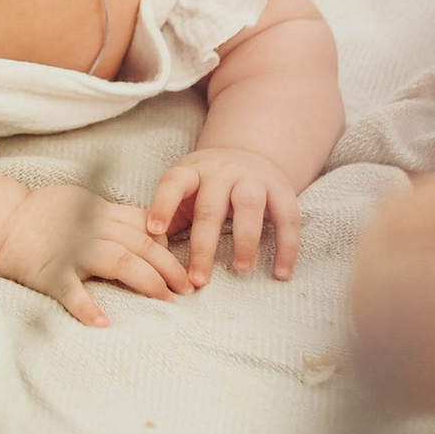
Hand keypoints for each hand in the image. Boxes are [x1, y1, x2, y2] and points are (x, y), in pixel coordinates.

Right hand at [0, 181, 193, 328]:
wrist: (2, 221)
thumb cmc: (43, 214)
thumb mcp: (83, 203)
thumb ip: (112, 216)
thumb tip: (147, 231)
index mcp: (99, 213)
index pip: (143, 226)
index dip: (167, 245)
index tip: (182, 264)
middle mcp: (91, 229)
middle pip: (140, 244)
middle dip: (168, 266)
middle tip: (186, 288)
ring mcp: (72, 251)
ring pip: (118, 261)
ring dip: (145, 281)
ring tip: (164, 299)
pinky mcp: (51, 273)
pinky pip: (71, 291)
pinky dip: (87, 306)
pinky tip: (103, 322)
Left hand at [147, 150, 300, 286]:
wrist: (250, 153)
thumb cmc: (208, 184)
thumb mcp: (185, 191)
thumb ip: (169, 217)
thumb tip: (147, 253)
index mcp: (193, 170)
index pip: (173, 182)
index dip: (162, 204)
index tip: (153, 232)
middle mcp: (222, 171)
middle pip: (211, 206)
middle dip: (204, 245)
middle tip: (198, 280)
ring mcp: (254, 178)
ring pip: (250, 206)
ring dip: (245, 240)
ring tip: (240, 269)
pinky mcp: (282, 189)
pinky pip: (287, 218)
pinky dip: (286, 247)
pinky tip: (281, 274)